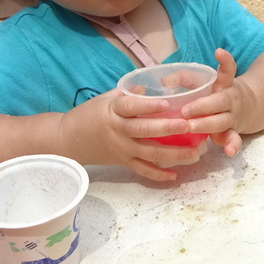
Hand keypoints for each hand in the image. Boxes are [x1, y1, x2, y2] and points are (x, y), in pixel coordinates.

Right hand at [58, 88, 205, 181]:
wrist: (68, 140)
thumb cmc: (89, 114)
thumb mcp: (105, 98)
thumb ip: (128, 93)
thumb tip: (150, 88)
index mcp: (113, 111)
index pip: (131, 107)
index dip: (148, 106)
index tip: (167, 103)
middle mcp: (118, 131)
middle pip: (144, 131)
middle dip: (168, 129)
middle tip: (188, 126)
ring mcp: (121, 149)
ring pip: (149, 153)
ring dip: (173, 154)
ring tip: (194, 152)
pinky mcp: (123, 162)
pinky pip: (142, 170)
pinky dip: (158, 175)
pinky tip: (175, 175)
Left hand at [180, 49, 250, 156]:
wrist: (244, 109)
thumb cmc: (213, 94)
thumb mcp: (202, 83)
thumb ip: (183, 79)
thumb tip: (164, 82)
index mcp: (224, 84)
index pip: (228, 70)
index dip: (225, 61)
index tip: (218, 52)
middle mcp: (230, 100)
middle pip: (219, 101)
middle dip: (202, 106)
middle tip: (185, 111)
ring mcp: (233, 117)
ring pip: (222, 121)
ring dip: (207, 124)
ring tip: (191, 127)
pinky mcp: (232, 133)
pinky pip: (234, 140)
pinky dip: (232, 145)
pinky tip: (228, 152)